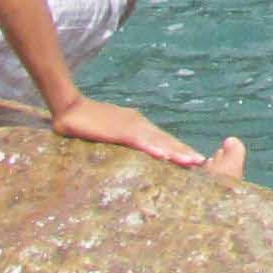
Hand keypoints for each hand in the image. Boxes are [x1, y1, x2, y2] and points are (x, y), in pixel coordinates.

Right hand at [52, 95, 244, 176]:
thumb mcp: (109, 134)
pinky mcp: (120, 131)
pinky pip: (140, 141)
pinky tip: (164, 156)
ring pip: (159, 141)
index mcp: (138, 126)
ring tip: (192, 162)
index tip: (194, 160)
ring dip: (176, 152)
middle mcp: (139, 124)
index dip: (179, 150)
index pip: (163, 140)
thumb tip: (129, 151)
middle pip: (166, 141)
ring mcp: (131, 126)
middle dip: (184, 152)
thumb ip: (121, 141)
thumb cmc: (87, 122)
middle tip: (202, 164)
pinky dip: (153, 148)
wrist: (70, 108)